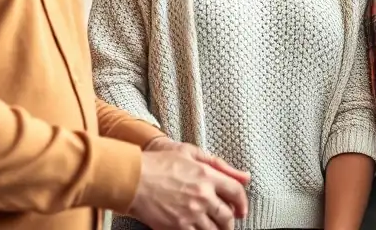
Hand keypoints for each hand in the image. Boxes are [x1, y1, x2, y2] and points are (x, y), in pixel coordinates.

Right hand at [128, 143, 250, 229]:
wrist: (133, 179)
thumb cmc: (158, 163)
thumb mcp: (190, 153)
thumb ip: (219, 164)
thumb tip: (243, 175)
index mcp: (208, 175)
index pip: (236, 192)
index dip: (242, 203)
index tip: (242, 209)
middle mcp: (202, 196)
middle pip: (227, 216)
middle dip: (230, 222)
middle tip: (228, 223)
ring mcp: (190, 214)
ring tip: (214, 229)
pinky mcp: (177, 227)